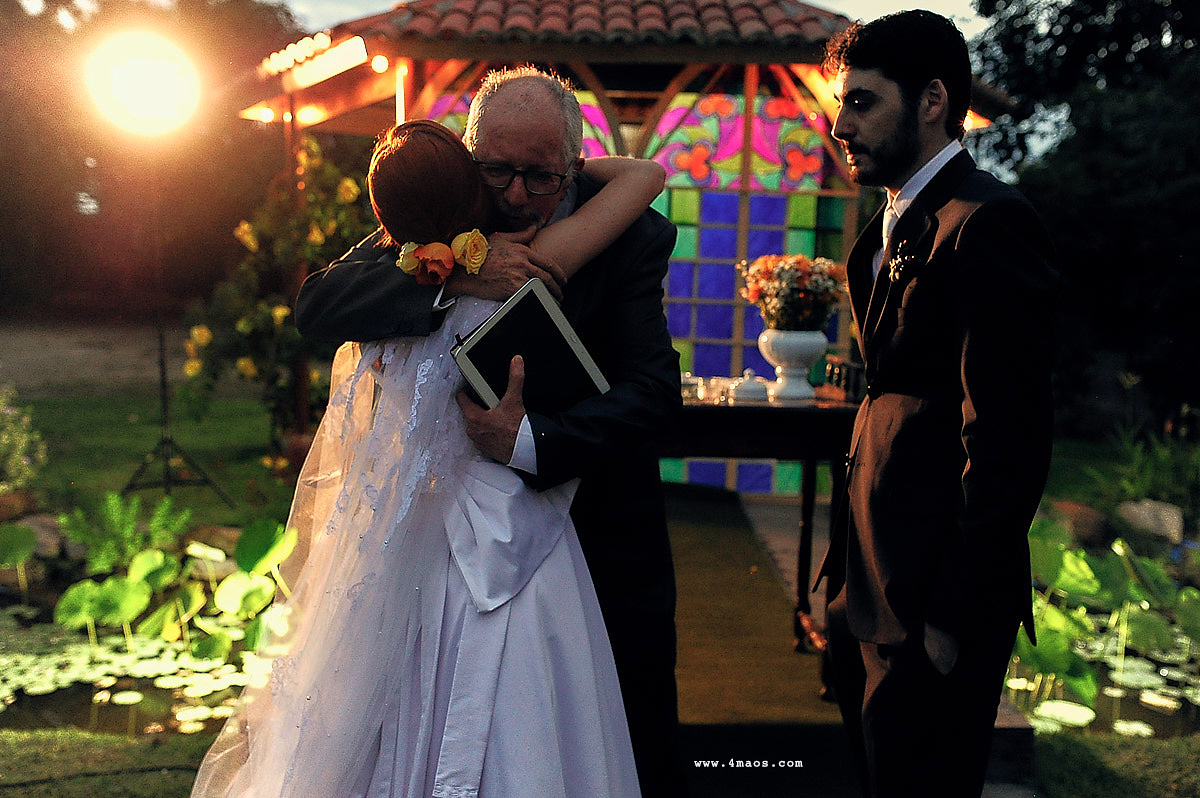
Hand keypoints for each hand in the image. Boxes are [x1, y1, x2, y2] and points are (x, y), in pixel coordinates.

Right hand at [444, 226, 565, 300]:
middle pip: (547, 277)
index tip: (563, 279)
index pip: (547, 263)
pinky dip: (538, 300)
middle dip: (557, 287)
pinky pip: (530, 296)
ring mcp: (517, 276)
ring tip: (555, 301)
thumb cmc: (480, 253)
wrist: (464, 269)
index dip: (558, 273)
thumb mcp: (501, 238)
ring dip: (550, 296)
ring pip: (541, 287)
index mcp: (522, 251)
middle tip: (560, 293)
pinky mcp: (510, 289)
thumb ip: (521, 235)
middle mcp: (521, 263)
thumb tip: (534, 227)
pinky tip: (541, 305)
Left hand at [456, 355, 526, 463]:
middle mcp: (473, 431)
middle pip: (471, 412)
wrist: (524, 451)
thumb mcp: (514, 400)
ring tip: (498, 418)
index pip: (462, 399)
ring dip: (484, 421)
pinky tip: (500, 430)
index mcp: (474, 417)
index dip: (465, 391)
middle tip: (491, 403)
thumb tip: (516, 362)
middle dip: (479, 407)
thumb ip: (515, 379)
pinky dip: (490, 433)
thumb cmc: (515, 430)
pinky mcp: (486, 450)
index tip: (468, 387)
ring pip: (477, 426)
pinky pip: (484, 438)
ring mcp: (478, 442)